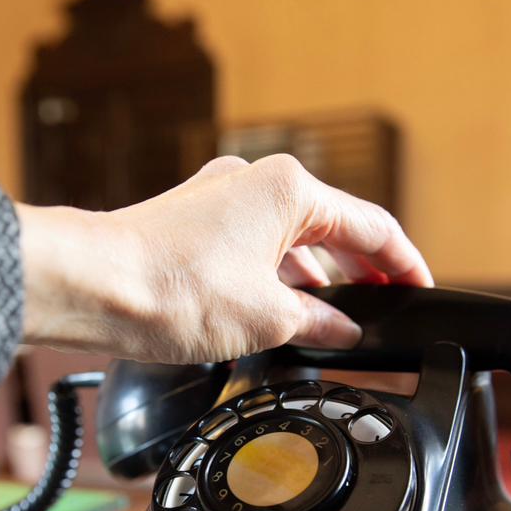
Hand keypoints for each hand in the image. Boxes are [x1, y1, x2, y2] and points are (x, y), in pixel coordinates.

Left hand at [16, 154, 431, 363]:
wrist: (91, 288)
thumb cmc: (171, 290)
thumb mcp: (268, 319)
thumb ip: (319, 321)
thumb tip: (342, 329)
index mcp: (287, 190)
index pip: (369, 226)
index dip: (402, 264)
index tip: (420, 289)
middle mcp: (253, 182)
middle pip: (327, 229)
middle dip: (356, 274)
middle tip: (379, 312)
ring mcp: (218, 200)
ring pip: (285, 241)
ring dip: (309, 281)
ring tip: (325, 326)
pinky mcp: (190, 223)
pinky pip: (250, 248)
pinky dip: (271, 278)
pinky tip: (273, 315)